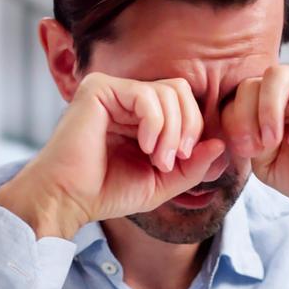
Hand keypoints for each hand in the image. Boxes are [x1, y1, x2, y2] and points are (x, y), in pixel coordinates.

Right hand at [0, 73, 226, 238]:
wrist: (67, 199)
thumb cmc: (106, 192)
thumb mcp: (162, 183)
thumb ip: (192, 166)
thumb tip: (220, 145)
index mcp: (139, 114)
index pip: (183, 102)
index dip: (193, 129)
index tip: (183, 161)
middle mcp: (125, 97)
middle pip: (181, 91)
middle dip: (188, 127)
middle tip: (174, 160)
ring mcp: (111, 89)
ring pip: (169, 92)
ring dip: (172, 131)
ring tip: (158, 160)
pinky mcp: (99, 88)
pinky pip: (147, 95)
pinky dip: (156, 124)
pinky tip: (145, 147)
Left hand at [223, 65, 288, 219]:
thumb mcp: (266, 163)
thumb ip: (248, 139)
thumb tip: (235, 120)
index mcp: (272, 103)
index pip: (240, 95)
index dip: (234, 120)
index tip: (245, 151)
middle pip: (252, 81)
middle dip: (246, 115)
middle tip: (259, 146)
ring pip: (276, 75)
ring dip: (268, 110)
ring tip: (274, 141)